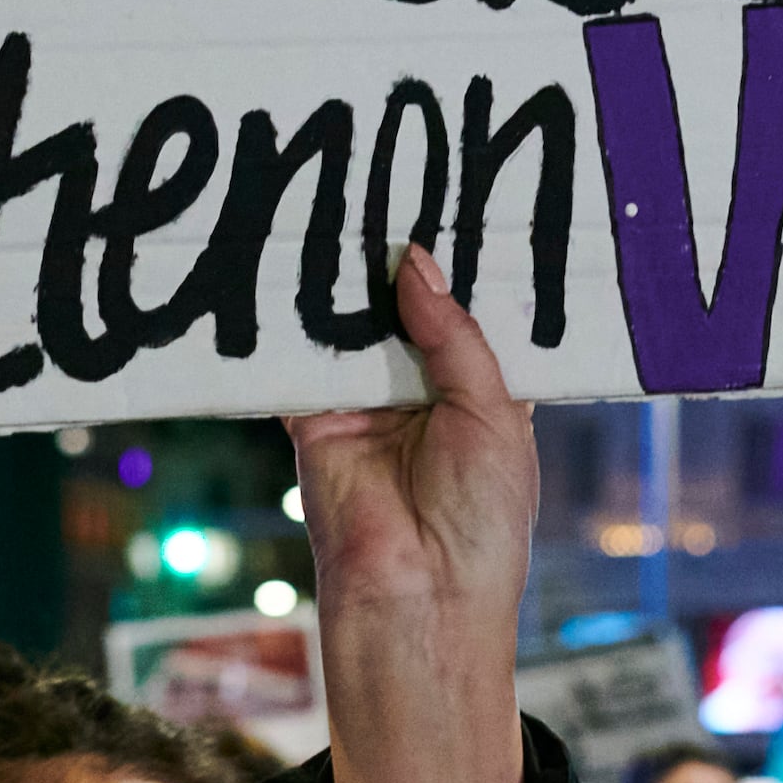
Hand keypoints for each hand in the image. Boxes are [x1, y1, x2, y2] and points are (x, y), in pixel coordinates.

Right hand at [282, 244, 538, 782]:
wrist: (419, 604)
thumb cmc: (482, 523)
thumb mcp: (492, 413)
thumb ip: (452, 334)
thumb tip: (413, 257)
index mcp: (481, 391)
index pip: (468, 311)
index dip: (462, 263)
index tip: (458, 196)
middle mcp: (422, 392)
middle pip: (404, 308)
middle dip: (396, 258)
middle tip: (388, 178)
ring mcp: (365, 406)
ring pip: (349, 327)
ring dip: (343, 282)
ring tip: (339, 207)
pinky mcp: (313, 423)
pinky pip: (296, 363)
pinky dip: (289, 324)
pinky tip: (289, 268)